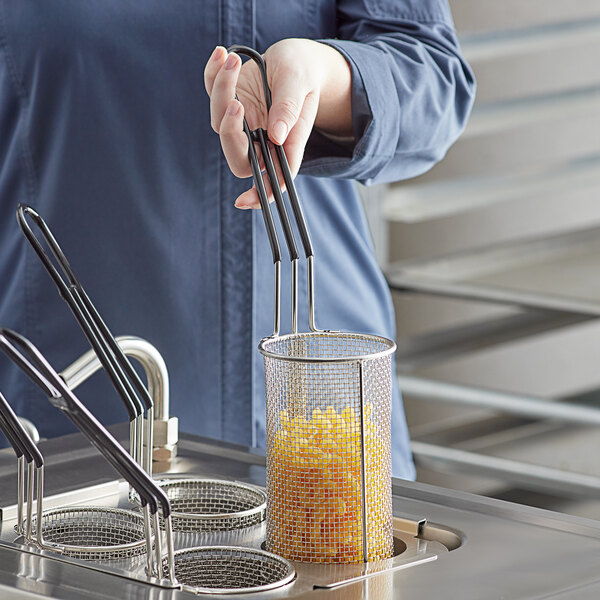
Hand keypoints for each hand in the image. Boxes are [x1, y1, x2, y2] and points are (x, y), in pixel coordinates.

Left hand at [204, 39, 351, 208]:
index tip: (243, 201)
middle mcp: (262, 137)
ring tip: (233, 60)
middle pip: (239, 156)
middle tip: (236, 104)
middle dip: (231, 133)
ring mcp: (243, 121)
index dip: (259, 194)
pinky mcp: (230, 100)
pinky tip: (221, 53)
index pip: (274, 177)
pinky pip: (213, 92)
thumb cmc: (304, 72)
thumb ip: (289, 108)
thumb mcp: (301, 83)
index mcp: (286, 142)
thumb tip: (276, 135)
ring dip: (222, 90)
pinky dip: (212, 74)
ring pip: (220, 121)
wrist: (296, 57)